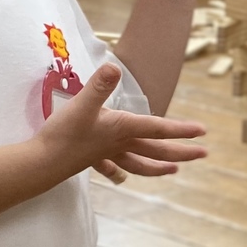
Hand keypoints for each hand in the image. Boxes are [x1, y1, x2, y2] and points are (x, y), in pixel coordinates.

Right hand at [38, 62, 206, 177]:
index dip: (181, 129)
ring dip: (159, 167)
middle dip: (182, 152)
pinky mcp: (92, 160)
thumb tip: (114, 68)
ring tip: (174, 171)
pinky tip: (122, 178)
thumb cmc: (63, 133)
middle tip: (204, 154)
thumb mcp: (82, 104)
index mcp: (122, 129)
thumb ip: (99, 86)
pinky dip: (120, 173)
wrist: (42, 162)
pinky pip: (112, 168)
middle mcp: (119, 144)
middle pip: (156, 150)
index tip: (203, 132)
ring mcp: (107, 155)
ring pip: (140, 164)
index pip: (158, 128)